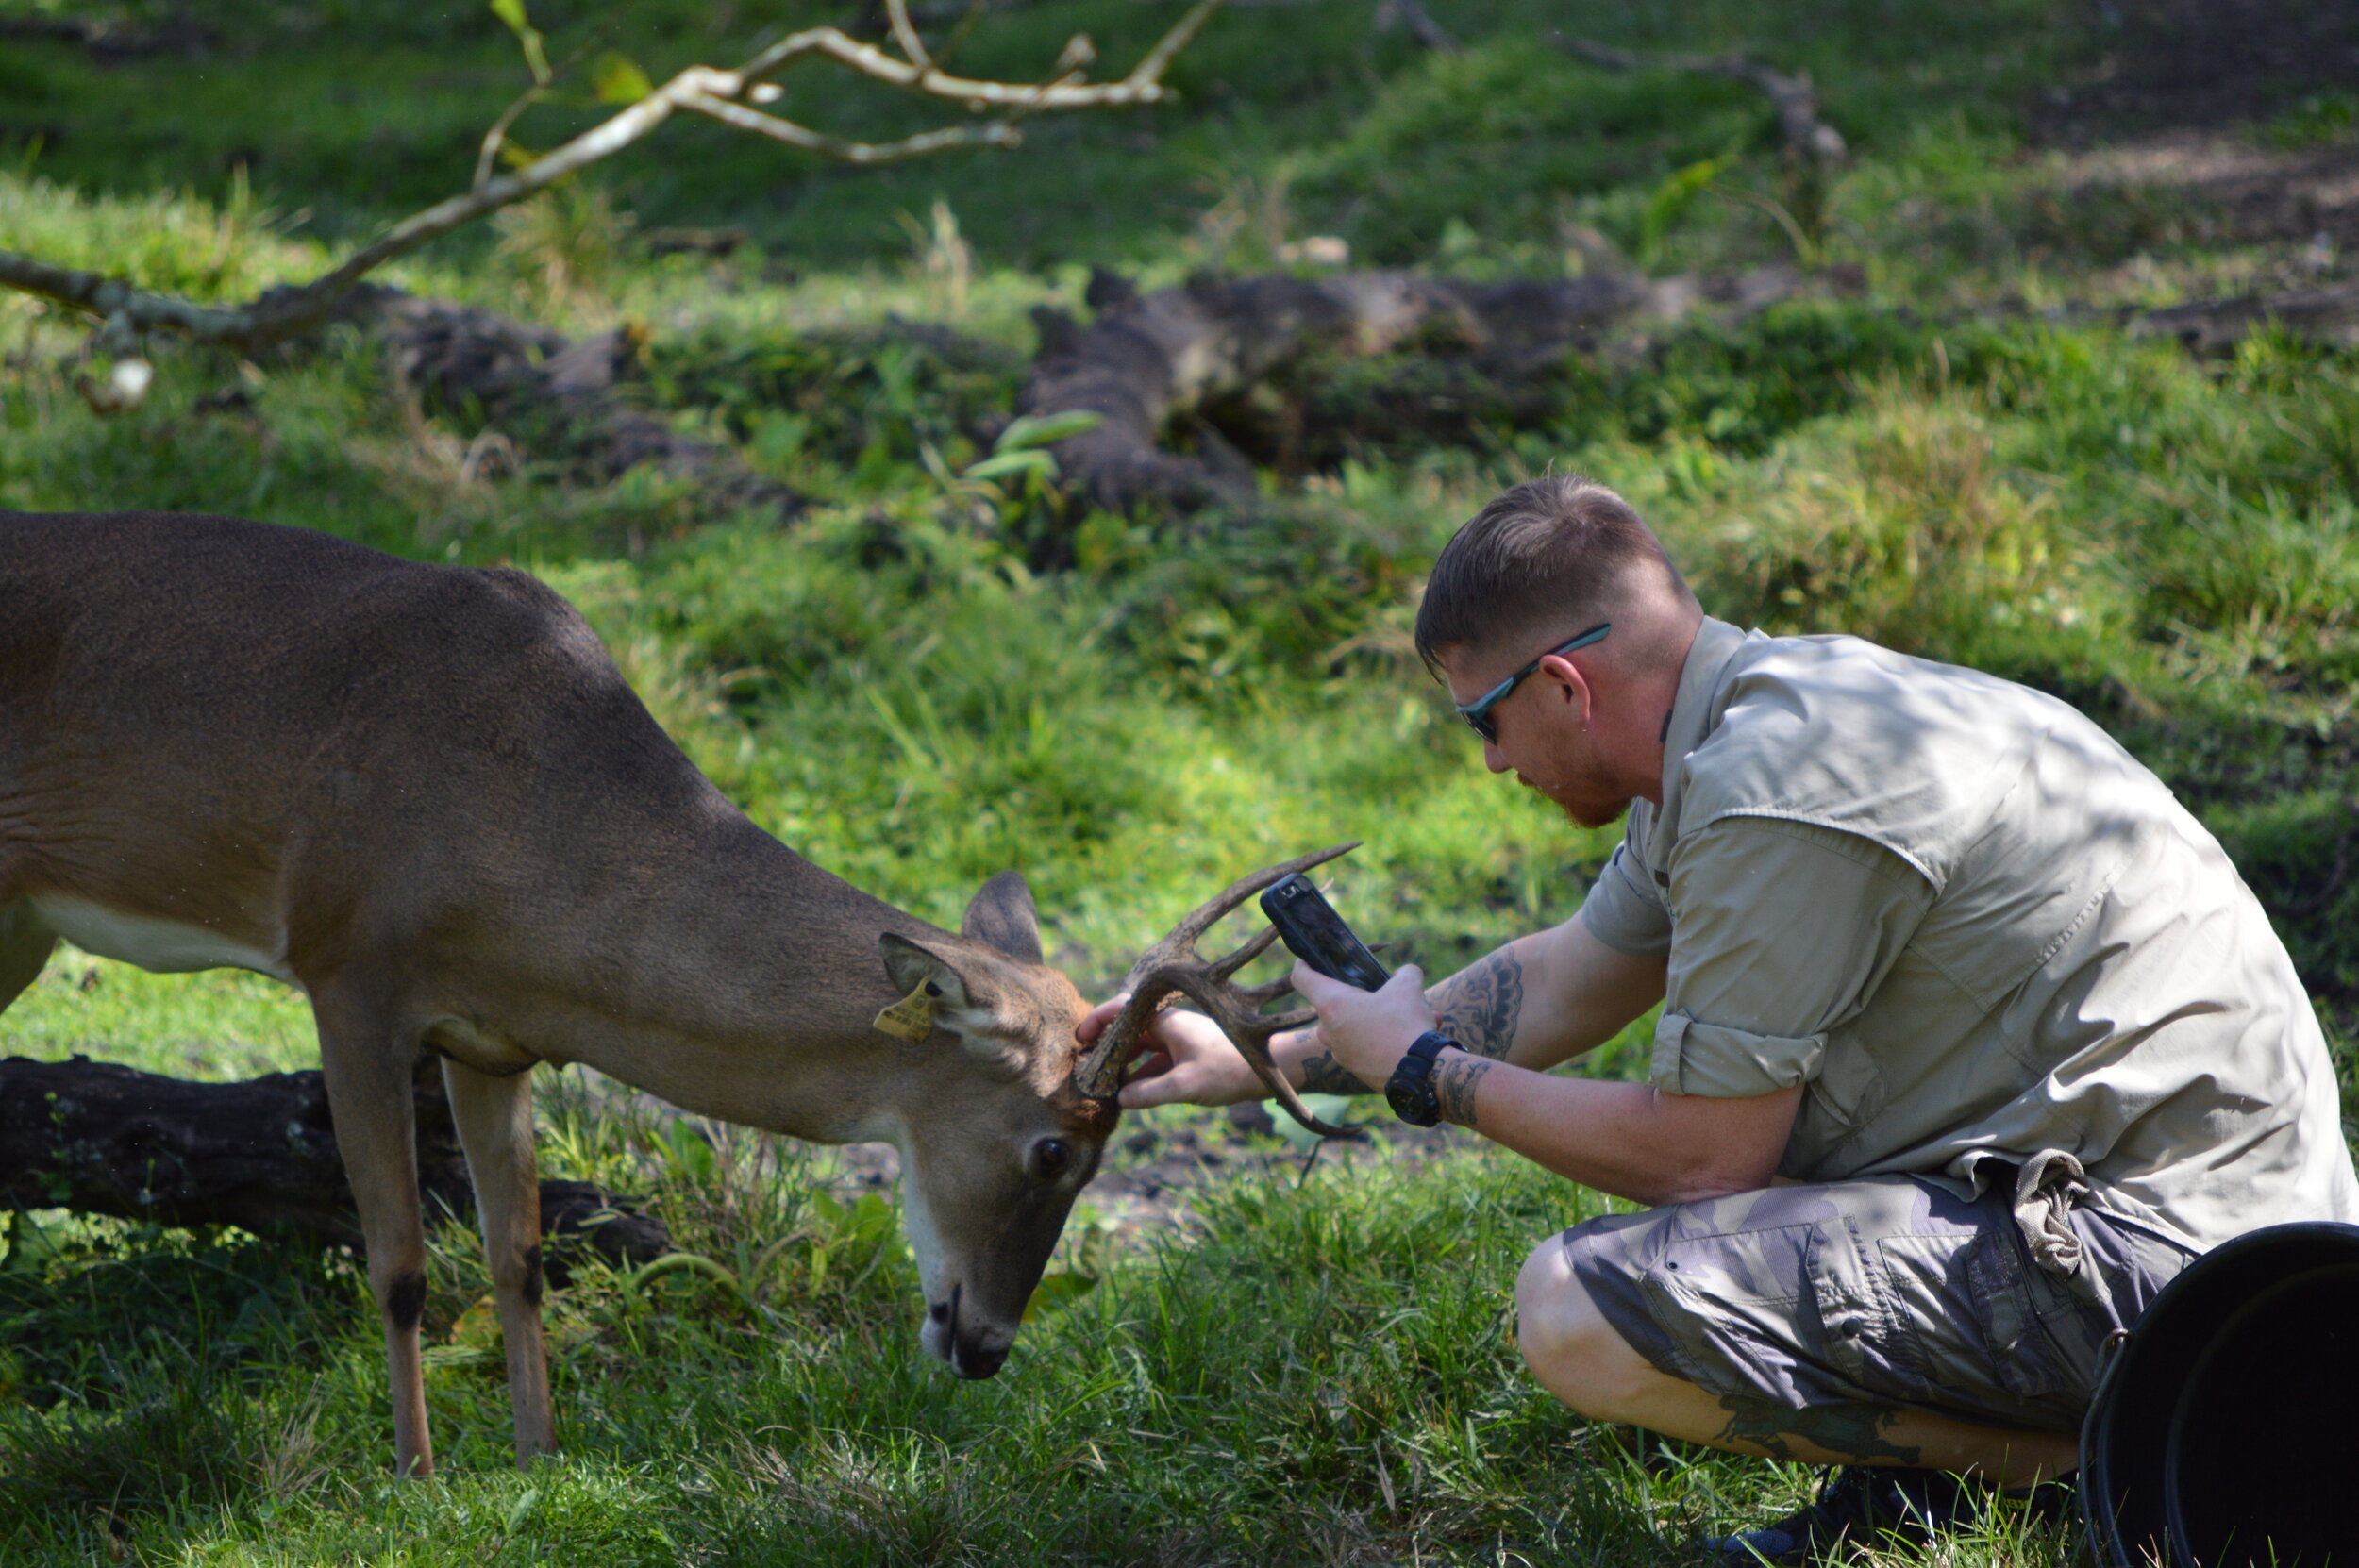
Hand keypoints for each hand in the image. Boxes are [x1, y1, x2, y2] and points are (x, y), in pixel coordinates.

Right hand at [1074, 994, 1266, 1108]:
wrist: (1268, 1071)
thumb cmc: (1228, 1071)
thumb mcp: (1184, 1085)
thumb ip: (1148, 1093)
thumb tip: (1119, 1099)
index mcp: (1166, 1021)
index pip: (1122, 1012)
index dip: (1097, 1021)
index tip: (1079, 1037)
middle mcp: (1168, 1026)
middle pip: (1127, 1032)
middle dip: (1105, 1048)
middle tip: (1083, 1066)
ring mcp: (1176, 1041)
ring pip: (1139, 1049)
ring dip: (1121, 1065)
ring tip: (1100, 1084)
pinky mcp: (1184, 1057)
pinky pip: (1152, 1063)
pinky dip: (1138, 1075)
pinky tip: (1127, 1095)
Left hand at [1291, 960, 1434, 1089]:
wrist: (1420, 1074)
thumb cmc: (1406, 1025)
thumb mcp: (1409, 987)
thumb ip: (1404, 972)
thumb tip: (1404, 974)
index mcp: (1332, 1004)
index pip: (1301, 978)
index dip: (1304, 963)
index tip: (1310, 958)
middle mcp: (1328, 1031)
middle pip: (1333, 1003)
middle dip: (1358, 995)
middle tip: (1383, 990)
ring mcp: (1340, 1053)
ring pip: (1354, 1025)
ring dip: (1379, 1018)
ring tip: (1413, 1015)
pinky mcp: (1355, 1069)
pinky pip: (1366, 1046)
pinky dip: (1385, 1038)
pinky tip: (1414, 1036)